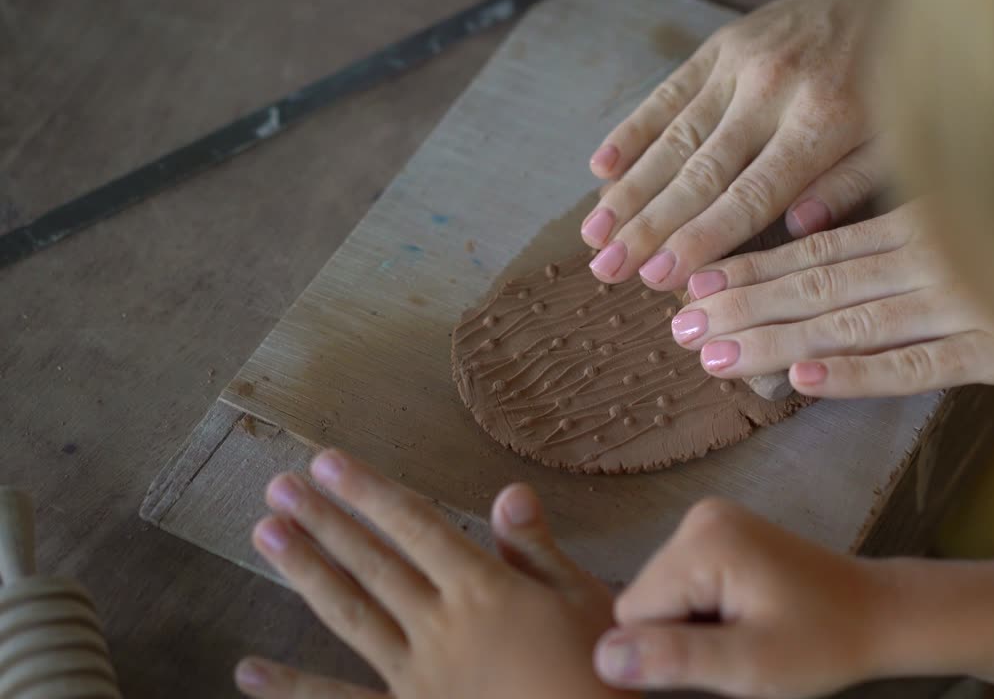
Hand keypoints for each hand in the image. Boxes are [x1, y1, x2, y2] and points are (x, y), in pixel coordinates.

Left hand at [234, 450, 631, 698]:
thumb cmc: (598, 674)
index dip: (370, 492)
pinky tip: (249, 670)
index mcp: (484, 589)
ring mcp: (418, 675)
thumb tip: (507, 491)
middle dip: (325, 519)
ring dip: (306, 572)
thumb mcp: (583, 601)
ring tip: (266, 534)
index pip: (416, 526)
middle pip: (373, 562)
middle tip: (278, 486)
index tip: (328, 463)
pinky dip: (294, 689)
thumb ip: (537, 549)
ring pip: (351, 615)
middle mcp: (441, 625)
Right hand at [582, 0, 886, 289]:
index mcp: (823, 122)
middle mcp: (772, 91)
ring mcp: (740, 64)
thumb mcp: (897, 141)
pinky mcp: (720, 46)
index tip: (660, 277)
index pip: (750, 195)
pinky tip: (600, 167)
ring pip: (673, 136)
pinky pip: (667, 92)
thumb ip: (847, 187)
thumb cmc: (896, 81)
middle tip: (609, 269)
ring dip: (628, 188)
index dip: (701, 238)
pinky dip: (631, 130)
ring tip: (594, 234)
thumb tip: (795, 230)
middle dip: (649, 226)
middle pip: (699, 172)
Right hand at [593, 498, 894, 697]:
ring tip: (747, 630)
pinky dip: (705, 610)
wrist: (877, 614)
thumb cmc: (822, 643)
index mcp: (703, 542)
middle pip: (646, 599)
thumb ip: (675, 658)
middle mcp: (698, 518)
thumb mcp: (749, 665)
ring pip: (662, 595)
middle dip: (682, 634)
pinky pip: (682, 583)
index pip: (633, 612)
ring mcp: (709, 521)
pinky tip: (745, 615)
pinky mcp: (719, 532)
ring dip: (694, 625)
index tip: (723, 652)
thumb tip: (602, 656)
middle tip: (740, 644)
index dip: (669, 649)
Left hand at [668, 201, 993, 396]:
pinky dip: (854, 372)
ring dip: (775, 341)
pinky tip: (797, 381)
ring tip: (714, 357)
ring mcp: (966, 306)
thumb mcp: (965, 217)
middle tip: (679, 330)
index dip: (753, 270)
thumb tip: (810, 237)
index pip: (818, 250)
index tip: (696, 287)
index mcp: (922, 224)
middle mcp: (934, 260)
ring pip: (851, 324)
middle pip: (820, 286)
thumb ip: (897, 226)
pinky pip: (914, 367)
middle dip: (745, 309)